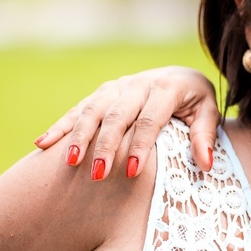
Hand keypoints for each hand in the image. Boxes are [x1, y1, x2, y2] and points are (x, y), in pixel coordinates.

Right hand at [34, 66, 219, 178]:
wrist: (180, 75)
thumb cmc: (195, 101)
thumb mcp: (208, 112)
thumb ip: (205, 136)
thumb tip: (206, 164)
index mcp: (166, 88)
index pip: (150, 119)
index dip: (140, 145)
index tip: (132, 172)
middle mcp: (138, 84)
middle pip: (117, 116)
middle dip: (105, 145)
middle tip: (97, 174)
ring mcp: (117, 86)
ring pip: (92, 110)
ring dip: (78, 135)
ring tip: (69, 162)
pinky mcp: (102, 92)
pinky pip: (79, 109)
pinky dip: (61, 125)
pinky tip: (42, 144)